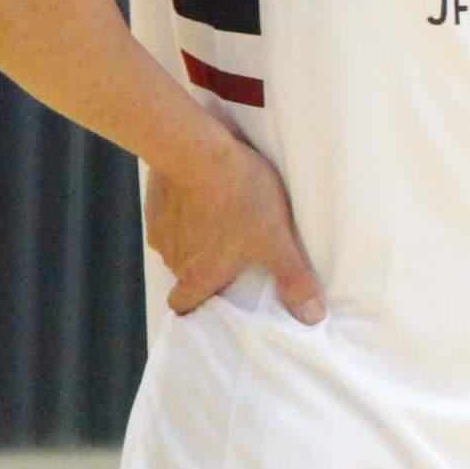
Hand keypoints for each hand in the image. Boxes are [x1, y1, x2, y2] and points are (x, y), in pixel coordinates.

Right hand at [144, 122, 324, 324]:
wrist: (198, 151)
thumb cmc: (240, 198)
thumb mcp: (275, 239)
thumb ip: (292, 278)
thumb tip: (312, 317)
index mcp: (198, 276)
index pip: (184, 307)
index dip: (196, 307)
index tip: (213, 300)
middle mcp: (174, 260)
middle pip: (184, 276)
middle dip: (203, 270)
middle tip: (228, 256)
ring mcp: (161, 231)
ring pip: (177, 247)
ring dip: (195, 239)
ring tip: (221, 221)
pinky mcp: (156, 204)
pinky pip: (169, 218)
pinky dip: (184, 214)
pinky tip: (204, 199)